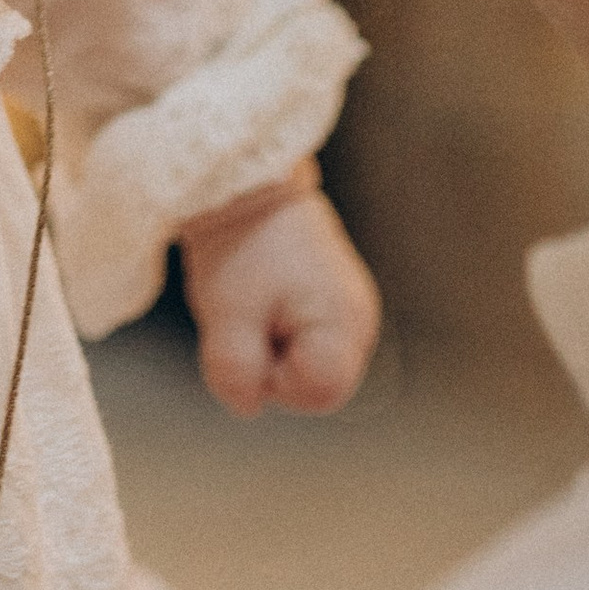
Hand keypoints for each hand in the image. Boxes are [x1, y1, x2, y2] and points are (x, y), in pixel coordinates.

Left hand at [179, 171, 380, 418]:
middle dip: (275, 365)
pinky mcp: (337, 300)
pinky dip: (280, 330)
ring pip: (310, 365)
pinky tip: (265, 299)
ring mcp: (353, 309)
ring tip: (257, 302)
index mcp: (344, 324)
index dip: (276, 379)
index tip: (253, 335)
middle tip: (250, 317)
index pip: (318, 395)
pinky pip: (308, 340)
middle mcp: (361, 321)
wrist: (247, 183)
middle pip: (317, 385)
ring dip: (275, 347)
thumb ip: (237, 371)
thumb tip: (248, 406)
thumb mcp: (227, 314)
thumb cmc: (240, 246)